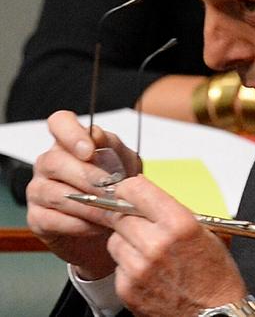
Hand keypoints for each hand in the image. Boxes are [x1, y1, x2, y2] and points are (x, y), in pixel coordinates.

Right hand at [27, 110, 140, 279]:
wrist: (112, 225)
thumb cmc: (117, 186)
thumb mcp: (124, 163)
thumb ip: (112, 146)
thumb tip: (97, 135)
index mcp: (69, 141)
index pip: (59, 122)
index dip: (71, 133)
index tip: (89, 151)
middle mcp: (48, 162)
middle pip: (55, 161)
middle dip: (86, 176)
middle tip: (110, 189)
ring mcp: (38, 190)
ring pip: (54, 193)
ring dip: (85, 203)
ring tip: (109, 211)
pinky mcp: (37, 219)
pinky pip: (52, 220)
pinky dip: (78, 224)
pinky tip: (96, 225)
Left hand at [104, 175, 246, 316]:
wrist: (214, 314)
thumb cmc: (214, 275)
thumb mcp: (206, 230)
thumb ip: (174, 210)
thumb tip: (148, 196)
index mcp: (178, 223)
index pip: (135, 190)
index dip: (130, 188)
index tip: (129, 191)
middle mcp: (156, 244)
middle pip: (120, 215)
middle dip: (129, 216)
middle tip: (141, 223)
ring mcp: (139, 268)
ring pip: (115, 240)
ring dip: (126, 240)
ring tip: (146, 249)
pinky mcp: (128, 289)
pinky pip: (117, 265)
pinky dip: (127, 265)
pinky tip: (146, 269)